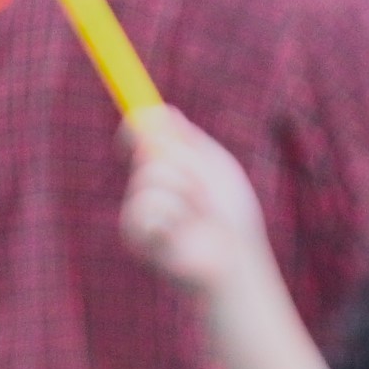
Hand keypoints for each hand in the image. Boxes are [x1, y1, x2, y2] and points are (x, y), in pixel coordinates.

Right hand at [121, 107, 277, 299]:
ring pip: (151, 173)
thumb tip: (158, 113)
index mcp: (165, 167)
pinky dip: (172, 213)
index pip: (138, 137)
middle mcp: (147, 185)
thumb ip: (186, 139)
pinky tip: (180, 232)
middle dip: (186, 161)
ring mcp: (139, 209)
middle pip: (150, 146)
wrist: (234, 256)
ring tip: (198, 214)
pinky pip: (145, 203)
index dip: (135, 127)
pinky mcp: (135, 233)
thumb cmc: (229, 214)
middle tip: (204, 188)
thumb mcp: (213, 165)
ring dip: (186, 190)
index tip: (136, 124)